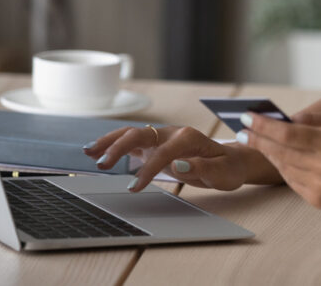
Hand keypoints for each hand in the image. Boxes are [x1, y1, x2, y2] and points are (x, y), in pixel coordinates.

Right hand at [83, 125, 248, 192]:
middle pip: (140, 135)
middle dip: (119, 147)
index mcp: (189, 138)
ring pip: (132, 134)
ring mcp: (162, 137)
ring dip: (110, 142)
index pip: (162, 152)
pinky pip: (132, 142)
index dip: (147, 170)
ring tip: (88, 152)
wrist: (231, 160)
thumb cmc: (228, 168)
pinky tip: (96, 150)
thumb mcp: (223, 173)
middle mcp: (172, 133)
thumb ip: (202, 169)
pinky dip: (113, 144)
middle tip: (101, 164)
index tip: (134, 187)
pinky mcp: (156, 145)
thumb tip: (178, 165)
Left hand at [239, 110, 320, 217]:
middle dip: (257, 139)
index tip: (247, 117)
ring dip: (268, 153)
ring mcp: (319, 185)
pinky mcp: (316, 200)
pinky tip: (277, 158)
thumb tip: (286, 118)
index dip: (264, 126)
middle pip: (279, 151)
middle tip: (242, 131)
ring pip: (282, 166)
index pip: (287, 133)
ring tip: (257, 141)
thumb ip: (315, 118)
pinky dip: (282, 168)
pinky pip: (291, 181)